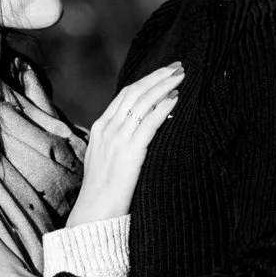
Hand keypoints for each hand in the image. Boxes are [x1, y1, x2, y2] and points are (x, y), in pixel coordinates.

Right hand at [67, 62, 182, 226]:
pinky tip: (175, 99)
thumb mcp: (105, 157)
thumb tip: (139, 128)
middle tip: (177, 66)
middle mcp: (107, 128)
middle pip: (135, 92)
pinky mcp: (130, 151)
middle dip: (157, 76)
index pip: (125, 94)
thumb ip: (118, 140)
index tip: (163, 72)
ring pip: (143, 103)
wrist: (94, 211)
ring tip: (180, 77)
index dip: (146, 80)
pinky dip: (163, 108)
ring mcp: (118, 139)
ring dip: (164, 86)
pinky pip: (150, 123)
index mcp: (100, 127)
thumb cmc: (103, 189)